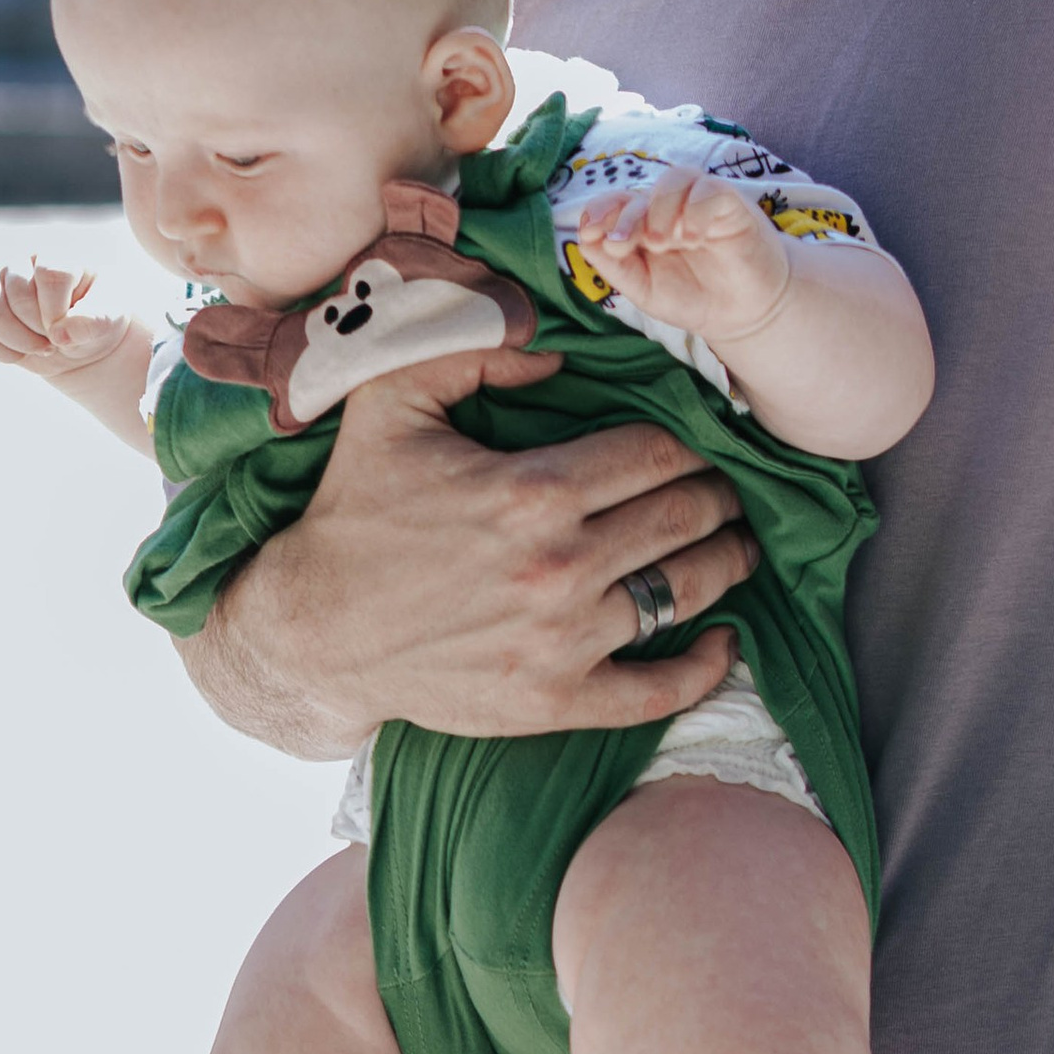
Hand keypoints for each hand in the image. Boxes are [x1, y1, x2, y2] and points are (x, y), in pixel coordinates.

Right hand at [0, 258, 136, 378]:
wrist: (78, 344)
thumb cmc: (97, 322)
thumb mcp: (111, 319)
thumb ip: (95, 321)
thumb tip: (61, 334)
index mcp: (59, 258)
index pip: (49, 275)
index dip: (57, 310)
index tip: (71, 332)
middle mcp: (25, 264)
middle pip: (18, 295)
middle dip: (40, 329)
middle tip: (59, 342)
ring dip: (18, 341)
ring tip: (42, 349)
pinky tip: (21, 356)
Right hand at [198, 341, 757, 749]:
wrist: (314, 632)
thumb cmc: (356, 513)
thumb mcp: (388, 403)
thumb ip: (469, 351)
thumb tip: (554, 353)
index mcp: (532, 491)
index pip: (656, 453)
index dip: (695, 440)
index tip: (706, 437)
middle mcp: (559, 567)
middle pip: (685, 516)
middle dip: (720, 495)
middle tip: (732, 486)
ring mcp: (562, 641)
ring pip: (686, 591)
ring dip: (728, 562)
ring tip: (740, 544)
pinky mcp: (555, 702)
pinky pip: (658, 689)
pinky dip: (706, 667)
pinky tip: (726, 643)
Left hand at [575, 171, 791, 350]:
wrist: (742, 313)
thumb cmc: (691, 296)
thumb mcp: (643, 288)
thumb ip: (614, 266)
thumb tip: (585, 239)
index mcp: (644, 222)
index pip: (616, 202)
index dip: (600, 210)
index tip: (590, 231)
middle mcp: (670, 207)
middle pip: (641, 191)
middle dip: (625, 216)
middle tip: (620, 244)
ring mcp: (700, 202)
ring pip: (675, 179)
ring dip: (660, 209)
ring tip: (661, 242)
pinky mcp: (732, 204)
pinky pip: (710, 190)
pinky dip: (696, 210)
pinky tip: (693, 237)